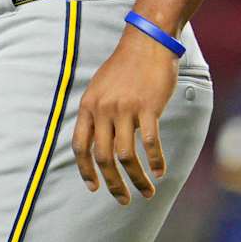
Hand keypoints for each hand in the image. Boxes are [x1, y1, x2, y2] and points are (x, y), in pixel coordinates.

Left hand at [72, 23, 177, 204]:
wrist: (147, 42)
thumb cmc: (125, 66)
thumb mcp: (100, 87)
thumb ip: (96, 112)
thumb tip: (97, 139)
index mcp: (88, 106)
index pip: (80, 146)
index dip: (85, 170)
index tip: (93, 187)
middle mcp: (103, 109)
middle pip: (103, 157)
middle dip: (112, 183)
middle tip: (122, 199)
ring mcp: (125, 109)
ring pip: (126, 156)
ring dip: (137, 179)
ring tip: (147, 192)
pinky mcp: (147, 108)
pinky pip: (150, 143)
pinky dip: (156, 161)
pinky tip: (161, 172)